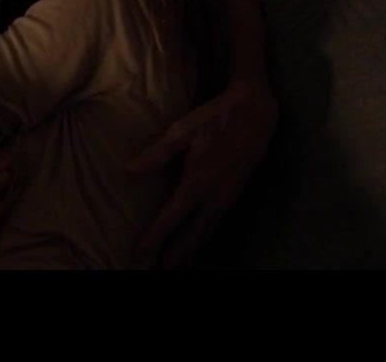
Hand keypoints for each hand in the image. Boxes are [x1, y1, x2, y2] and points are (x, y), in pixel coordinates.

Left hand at [128, 79, 277, 268]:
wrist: (255, 113)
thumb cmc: (216, 118)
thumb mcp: (183, 129)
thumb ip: (158, 152)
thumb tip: (130, 169)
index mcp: (198, 180)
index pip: (172, 217)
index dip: (156, 237)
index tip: (140, 254)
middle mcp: (214, 196)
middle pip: (191, 235)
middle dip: (173, 256)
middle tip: (154, 272)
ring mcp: (226, 199)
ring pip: (204, 234)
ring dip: (188, 254)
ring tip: (172, 269)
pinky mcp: (232, 197)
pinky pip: (214, 226)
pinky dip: (201, 241)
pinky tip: (193, 248)